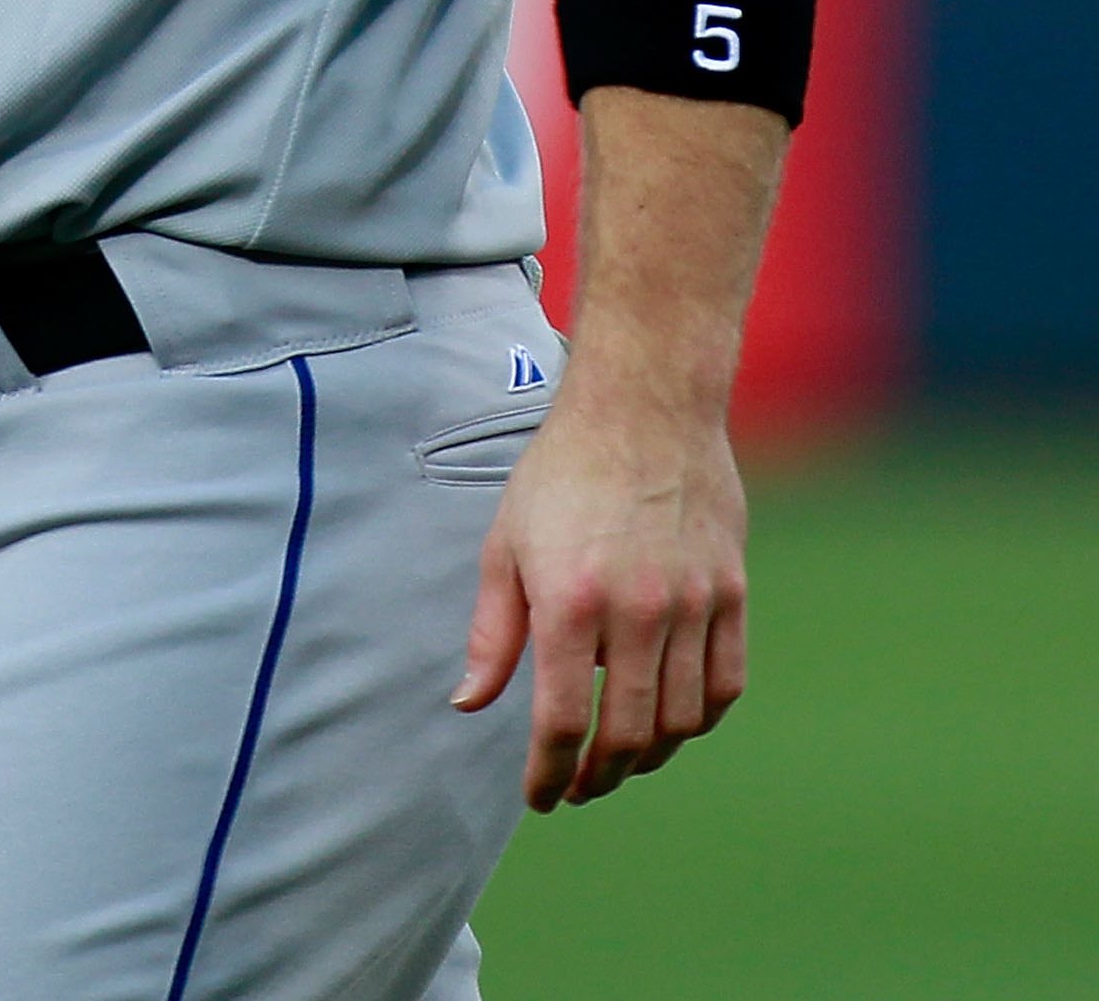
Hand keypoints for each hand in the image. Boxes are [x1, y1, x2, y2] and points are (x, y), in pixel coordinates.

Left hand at [450, 384, 748, 809]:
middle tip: (578, 786)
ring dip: (646, 756)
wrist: (643, 404)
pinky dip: (700, 719)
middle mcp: (637, 611)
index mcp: (570, 601)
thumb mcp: (505, 543)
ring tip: (620, 758)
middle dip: (596, 777)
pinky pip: (725, 684)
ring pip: (679, 721)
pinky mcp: (731, 591)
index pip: (562, 722)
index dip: (548, 773)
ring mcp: (692, 603)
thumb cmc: (562, 471)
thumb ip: (491, 632)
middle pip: (625, 735)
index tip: (540, 795)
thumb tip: (469, 704)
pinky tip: (673, 721)